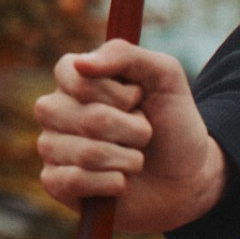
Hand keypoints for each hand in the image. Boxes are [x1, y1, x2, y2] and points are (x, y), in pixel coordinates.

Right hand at [35, 40, 225, 232]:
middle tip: (145, 134)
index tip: (138, 99)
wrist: (188, 177)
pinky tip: (122, 182)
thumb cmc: (172, 122)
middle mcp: (56, 109)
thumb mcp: (164, 76)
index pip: (74, 75)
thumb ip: (125, 55)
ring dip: (129, 160)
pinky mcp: (55, 182)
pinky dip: (112, 183)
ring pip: (87, 153)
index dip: (116, 94)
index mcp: (75, 78)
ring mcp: (52, 146)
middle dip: (134, 130)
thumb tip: (81, 64)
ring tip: (137, 159)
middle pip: (89, 119)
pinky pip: (73, 181)